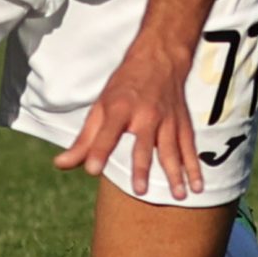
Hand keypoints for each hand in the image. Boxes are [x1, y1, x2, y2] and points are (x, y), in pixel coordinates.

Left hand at [53, 39, 203, 200]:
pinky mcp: (183, 125)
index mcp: (119, 108)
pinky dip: (194, 168)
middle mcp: (145, 114)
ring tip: (177, 196)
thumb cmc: (123, 88)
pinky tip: (197, 187)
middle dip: (141, 167)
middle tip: (140, 190)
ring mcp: (167, 120)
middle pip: (143, 144)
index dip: (98, 150)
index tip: (92, 170)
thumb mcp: (100, 108)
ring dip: (175, 174)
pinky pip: (189, 149)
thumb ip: (84, 141)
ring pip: (171, 150)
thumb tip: (61, 164)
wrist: (159, 60)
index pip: (107, 132)